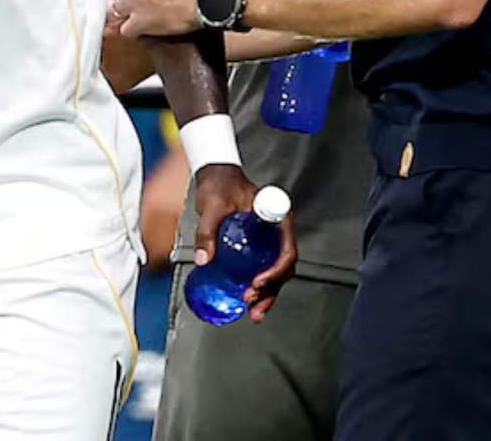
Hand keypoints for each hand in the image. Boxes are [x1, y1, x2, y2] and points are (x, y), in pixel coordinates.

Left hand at [191, 164, 295, 321]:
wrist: (217, 176)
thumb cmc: (219, 186)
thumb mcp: (213, 207)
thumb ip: (208, 231)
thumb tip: (204, 260)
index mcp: (277, 217)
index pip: (286, 250)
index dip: (276, 271)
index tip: (257, 282)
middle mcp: (278, 231)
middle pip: (284, 266)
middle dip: (271, 290)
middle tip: (251, 303)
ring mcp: (270, 240)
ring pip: (276, 272)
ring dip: (268, 294)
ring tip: (254, 313)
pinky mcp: (259, 246)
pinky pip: (264, 268)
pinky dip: (259, 287)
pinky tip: (248, 302)